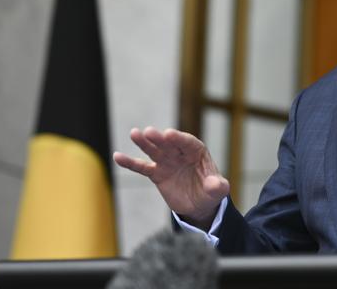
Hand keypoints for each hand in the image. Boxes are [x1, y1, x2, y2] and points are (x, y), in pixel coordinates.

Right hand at [113, 127, 229, 228]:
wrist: (199, 205)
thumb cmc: (211, 192)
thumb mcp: (218, 191)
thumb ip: (218, 186)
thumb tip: (215, 185)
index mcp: (197, 151)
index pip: (188, 143)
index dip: (179, 138)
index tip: (169, 134)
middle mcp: (180, 153)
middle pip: (169, 143)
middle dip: (159, 138)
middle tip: (149, 132)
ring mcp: (168, 161)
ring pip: (154, 150)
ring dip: (144, 142)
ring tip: (134, 133)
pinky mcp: (157, 173)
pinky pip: (142, 167)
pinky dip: (130, 162)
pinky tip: (118, 156)